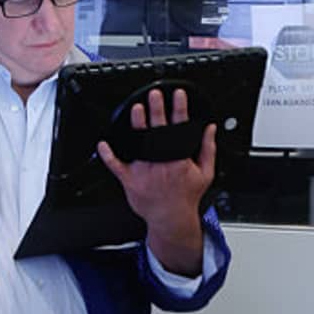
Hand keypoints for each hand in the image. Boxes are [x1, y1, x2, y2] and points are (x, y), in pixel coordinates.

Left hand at [96, 88, 216, 275]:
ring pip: (140, 144)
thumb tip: (210, 129)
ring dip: (138, 126)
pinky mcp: (131, 180)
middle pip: (159, 131)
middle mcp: (162, 162)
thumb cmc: (187, 196)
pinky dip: (109, 156)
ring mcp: (146, 171)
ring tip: (136, 109)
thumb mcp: (205, 173)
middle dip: (157, 111)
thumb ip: (208, 148)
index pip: (180, 128)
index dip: (179, 109)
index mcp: (180, 158)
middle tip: (154, 95)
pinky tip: (104, 144)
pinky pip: (118, 167)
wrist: (171, 218)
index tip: (177, 95)